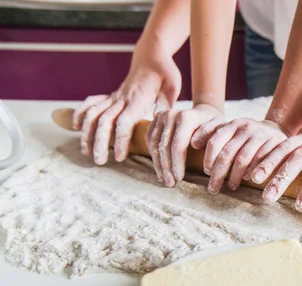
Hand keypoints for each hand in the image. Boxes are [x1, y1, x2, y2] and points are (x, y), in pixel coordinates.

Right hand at [73, 41, 181, 164]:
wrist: (153, 55)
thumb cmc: (165, 73)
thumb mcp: (171, 88)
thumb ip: (164, 105)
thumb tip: (160, 122)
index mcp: (138, 99)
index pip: (124, 122)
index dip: (119, 140)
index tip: (119, 157)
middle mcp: (122, 98)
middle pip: (105, 121)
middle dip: (99, 142)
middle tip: (98, 161)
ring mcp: (114, 96)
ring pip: (94, 113)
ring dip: (87, 133)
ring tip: (86, 151)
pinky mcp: (111, 95)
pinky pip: (92, 102)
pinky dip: (81, 113)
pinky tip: (76, 126)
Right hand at [146, 104, 223, 186]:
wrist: (203, 113)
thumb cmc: (213, 125)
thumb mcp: (217, 129)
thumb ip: (208, 136)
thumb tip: (194, 144)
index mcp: (186, 117)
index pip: (178, 144)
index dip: (177, 163)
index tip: (179, 178)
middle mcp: (171, 115)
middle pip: (164, 146)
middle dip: (167, 167)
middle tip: (170, 183)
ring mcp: (161, 117)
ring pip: (154, 145)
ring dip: (158, 165)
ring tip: (164, 180)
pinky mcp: (154, 120)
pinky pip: (150, 141)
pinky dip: (153, 156)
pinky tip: (159, 169)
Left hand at [203, 119, 288, 193]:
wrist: (276, 131)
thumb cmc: (247, 136)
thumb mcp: (231, 130)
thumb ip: (213, 134)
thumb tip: (193, 143)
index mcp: (233, 124)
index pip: (215, 142)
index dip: (208, 159)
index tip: (206, 172)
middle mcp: (246, 127)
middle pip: (227, 154)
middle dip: (218, 174)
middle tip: (212, 189)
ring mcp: (260, 135)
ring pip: (242, 159)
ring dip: (234, 176)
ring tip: (230, 187)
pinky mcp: (274, 143)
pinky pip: (260, 161)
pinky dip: (251, 172)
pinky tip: (248, 180)